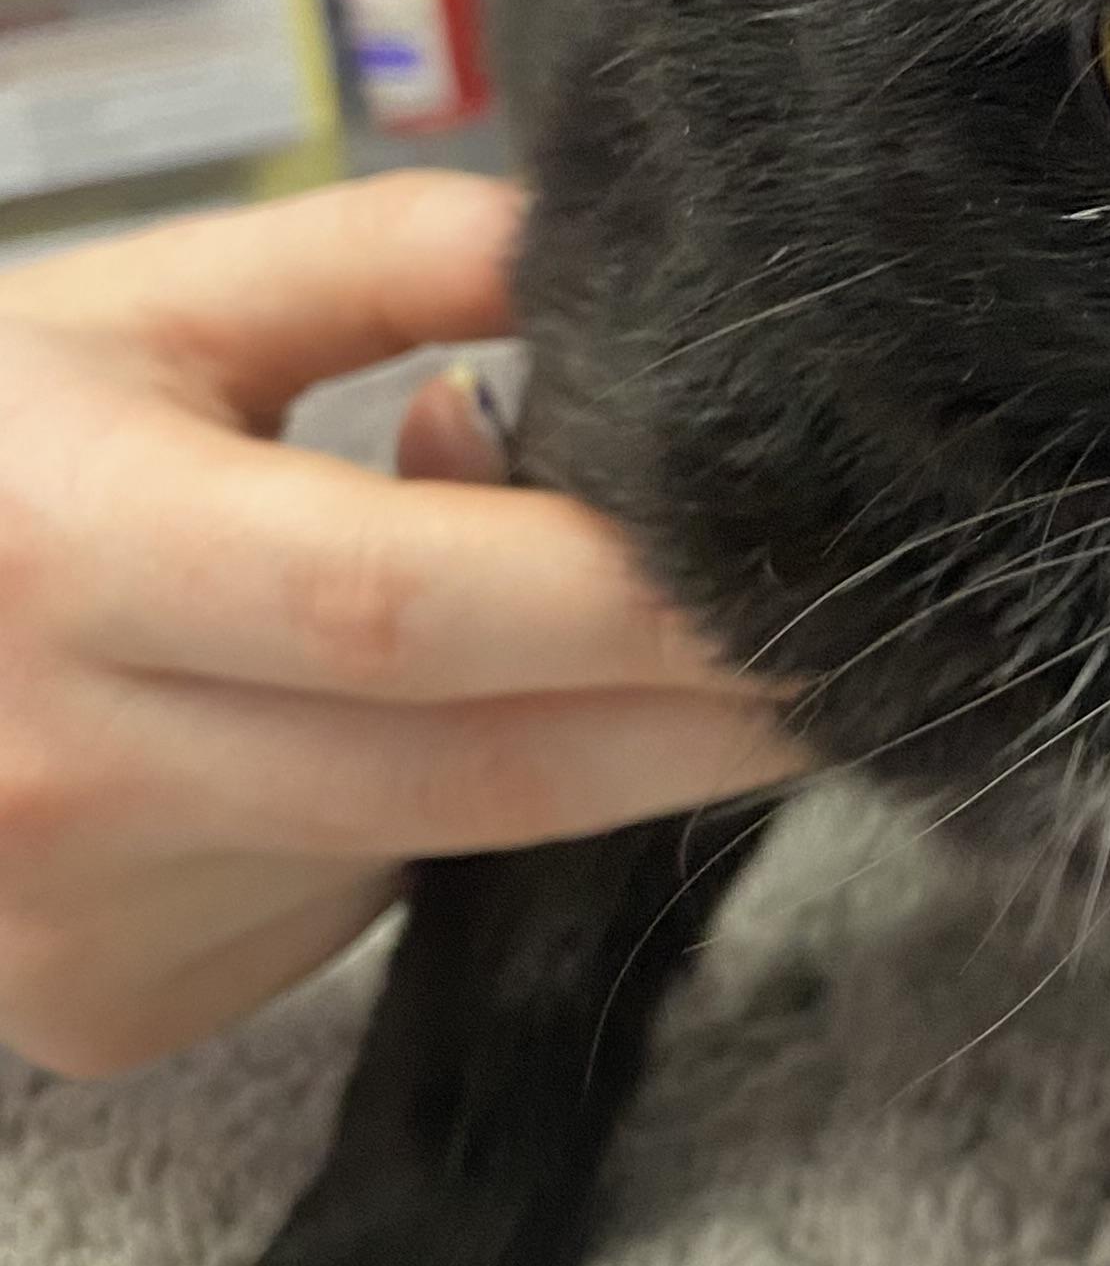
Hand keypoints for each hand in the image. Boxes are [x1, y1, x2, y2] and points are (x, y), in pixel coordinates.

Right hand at [0, 172, 796, 1078]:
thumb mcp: (138, 302)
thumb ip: (381, 259)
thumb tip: (612, 256)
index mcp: (72, 547)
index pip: (408, 599)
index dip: (629, 604)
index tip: (818, 577)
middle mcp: (67, 762)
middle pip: (471, 767)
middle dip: (699, 721)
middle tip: (873, 660)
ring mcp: (80, 915)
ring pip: (429, 845)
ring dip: (568, 760)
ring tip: (593, 648)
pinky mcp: (107, 1009)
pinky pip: (343, 911)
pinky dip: (407, 824)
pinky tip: (341, 738)